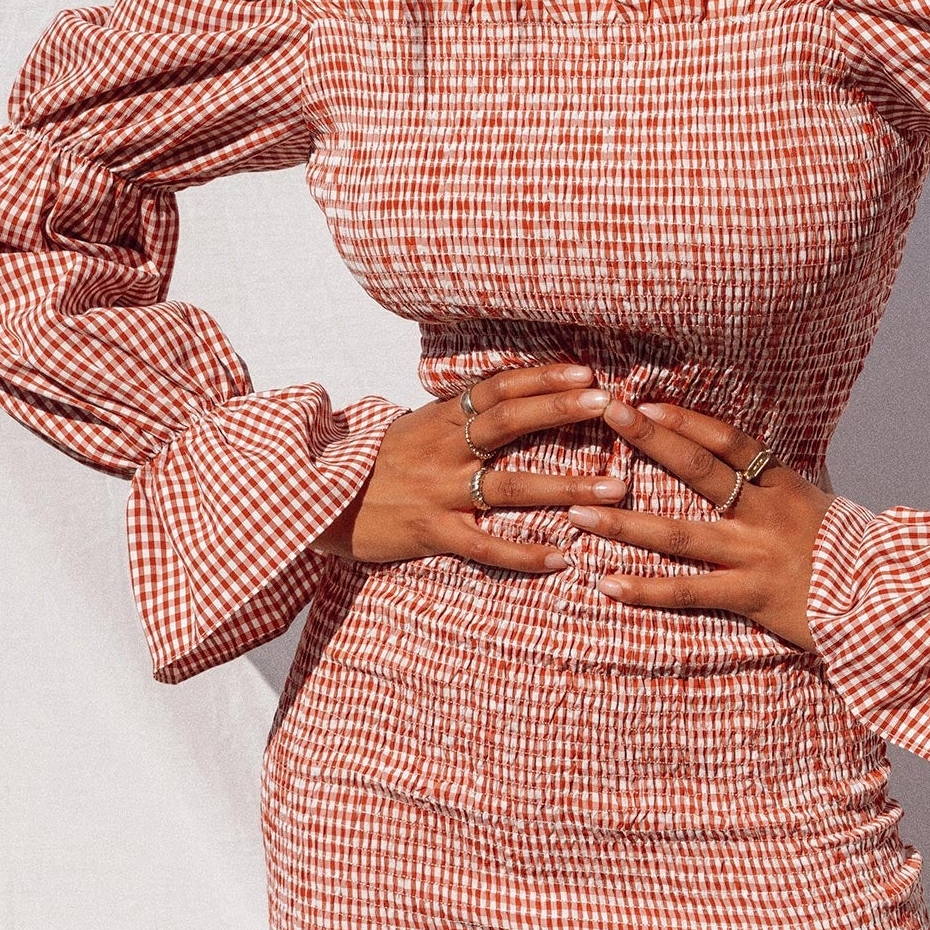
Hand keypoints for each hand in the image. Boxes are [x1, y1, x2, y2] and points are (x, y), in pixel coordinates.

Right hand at [311, 362, 628, 570]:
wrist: (315, 502)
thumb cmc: (375, 466)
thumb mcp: (414, 429)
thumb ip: (461, 418)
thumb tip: (512, 399)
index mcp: (440, 419)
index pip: (499, 387)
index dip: (544, 377)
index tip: (588, 371)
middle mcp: (444, 450)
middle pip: (510, 422)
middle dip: (564, 411)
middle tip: (612, 406)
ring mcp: (439, 492)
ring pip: (511, 486)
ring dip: (567, 486)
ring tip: (614, 489)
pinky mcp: (432, 533)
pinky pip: (486, 546)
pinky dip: (525, 554)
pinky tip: (563, 558)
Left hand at [565, 397, 836, 650]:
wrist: (889, 605)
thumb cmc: (852, 556)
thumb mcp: (823, 508)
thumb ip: (784, 487)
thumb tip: (754, 464)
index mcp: (786, 485)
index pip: (730, 441)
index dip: (687, 419)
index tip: (646, 401)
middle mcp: (767, 513)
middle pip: (700, 469)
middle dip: (650, 439)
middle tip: (607, 412)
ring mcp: (756, 555)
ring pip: (679, 534)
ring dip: (625, 522)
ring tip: (578, 512)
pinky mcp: (751, 597)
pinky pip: (688, 592)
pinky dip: (644, 589)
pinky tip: (606, 583)